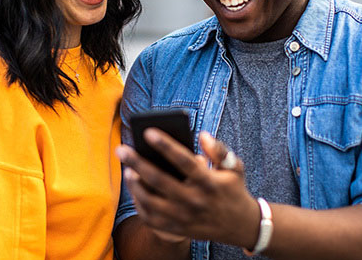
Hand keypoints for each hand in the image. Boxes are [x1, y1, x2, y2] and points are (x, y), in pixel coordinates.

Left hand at [116, 130, 260, 248]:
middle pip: (160, 180)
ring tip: (127, 169)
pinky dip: (140, 204)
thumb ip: (219, 149)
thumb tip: (201, 135)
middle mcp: (195, 201)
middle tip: (121, 148)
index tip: (148, 131)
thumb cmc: (233, 189)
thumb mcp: (235, 167)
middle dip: (137, 162)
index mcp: (209, 182)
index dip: (165, 145)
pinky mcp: (177, 230)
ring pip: (151, 202)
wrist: (240, 227)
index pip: (184, 161)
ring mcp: (184, 218)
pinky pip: (151, 218)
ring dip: (135, 185)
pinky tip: (134, 189)